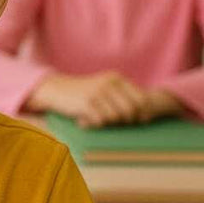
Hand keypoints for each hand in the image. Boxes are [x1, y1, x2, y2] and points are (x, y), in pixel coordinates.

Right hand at [28, 71, 152, 127]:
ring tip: (99, 118)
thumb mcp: (105, 88)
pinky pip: (101, 121)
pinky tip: (88, 119)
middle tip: (118, 123)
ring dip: (109, 123)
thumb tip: (146, 116)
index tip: (140, 120)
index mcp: (116, 78)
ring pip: (115, 117)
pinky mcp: (86, 104)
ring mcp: (97, 93)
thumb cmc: (84, 93)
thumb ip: (124, 97)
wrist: (57, 89)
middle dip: (127, 120)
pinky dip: (96, 124)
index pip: (141, 99)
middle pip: (130, 110)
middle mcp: (108, 84)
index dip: (143, 113)